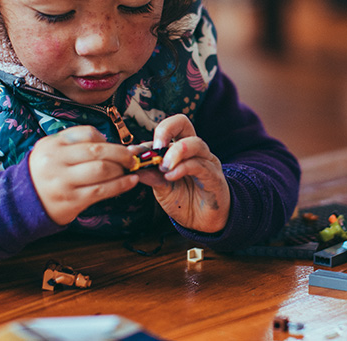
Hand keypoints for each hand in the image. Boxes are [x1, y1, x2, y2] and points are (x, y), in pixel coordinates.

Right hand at [28, 125, 139, 224]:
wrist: (22, 202)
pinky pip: (102, 190)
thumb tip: (112, 144)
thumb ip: (77, 144)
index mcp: (53, 145)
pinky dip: (122, 185)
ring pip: (102, 170)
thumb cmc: (45, 174)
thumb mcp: (52, 151)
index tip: (116, 146)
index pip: (88, 133)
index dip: (107, 140)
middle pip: (98, 151)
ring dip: (121, 169)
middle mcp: (56, 161)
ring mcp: (63, 181)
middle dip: (121, 153)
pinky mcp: (71, 200)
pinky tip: (131, 181)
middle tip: (132, 157)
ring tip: (128, 170)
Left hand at [134, 115, 230, 233]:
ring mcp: (207, 162)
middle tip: (155, 147)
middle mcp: (195, 150)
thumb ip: (150, 175)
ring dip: (176, 152)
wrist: (203, 222)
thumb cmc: (184, 200)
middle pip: (183, 123)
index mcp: (181, 149)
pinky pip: (200, 165)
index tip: (133, 152)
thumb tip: (132, 166)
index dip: (148, 140)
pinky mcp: (214, 177)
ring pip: (194, 143)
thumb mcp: (162, 187)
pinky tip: (171, 176)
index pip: (166, 131)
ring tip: (163, 167)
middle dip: (165, 129)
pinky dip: (183, 168)